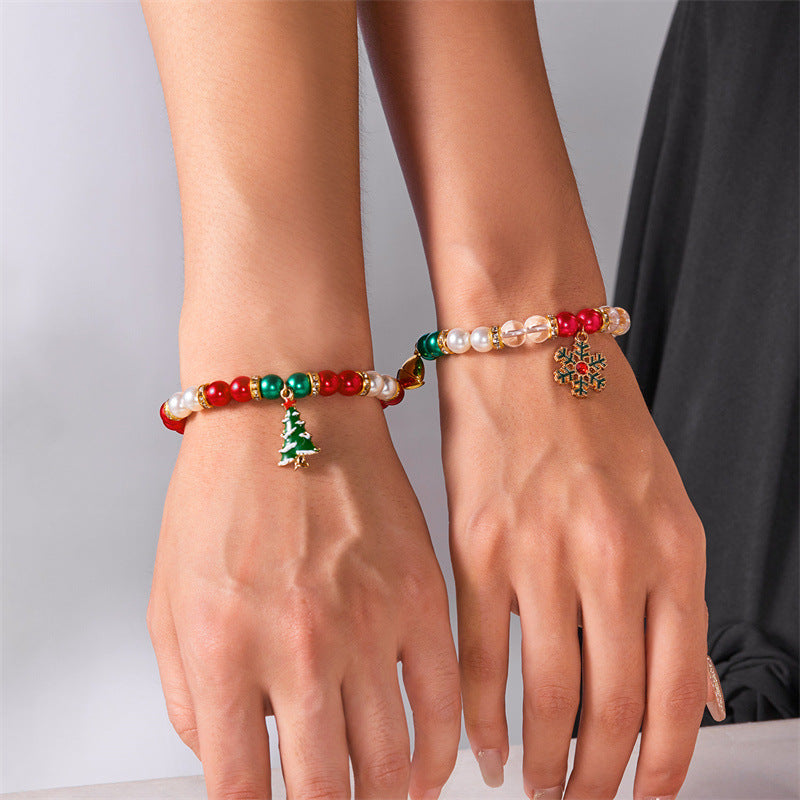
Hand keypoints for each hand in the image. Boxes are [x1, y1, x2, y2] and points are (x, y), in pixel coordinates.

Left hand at [147, 399, 460, 799]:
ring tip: (373, 799)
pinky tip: (425, 770)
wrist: (289, 412)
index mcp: (226, 649)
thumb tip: (224, 758)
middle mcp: (300, 647)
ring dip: (380, 799)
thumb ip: (187, 696)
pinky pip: (445, 703)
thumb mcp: (169, 599)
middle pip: (325, 794)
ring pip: (390, 765)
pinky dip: (439, 753)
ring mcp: (369, 624)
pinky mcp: (420, 597)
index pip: (242, 792)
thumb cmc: (225, 494)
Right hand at [438, 332, 719, 799]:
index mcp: (671, 549)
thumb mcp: (667, 503)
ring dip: (544, 758)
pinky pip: (481, 655)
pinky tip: (485, 741)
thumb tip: (693, 693)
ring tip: (537, 783)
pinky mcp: (479, 546)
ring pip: (548, 694)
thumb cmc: (594, 415)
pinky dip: (482, 712)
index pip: (675, 693)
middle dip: (598, 779)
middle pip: (612, 709)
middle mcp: (612, 557)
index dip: (662, 766)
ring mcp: (542, 553)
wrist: (530, 345)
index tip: (643, 797)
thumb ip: (677, 603)